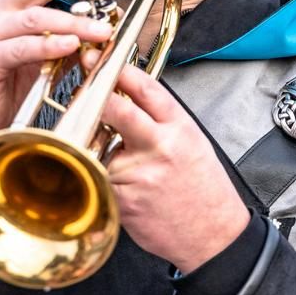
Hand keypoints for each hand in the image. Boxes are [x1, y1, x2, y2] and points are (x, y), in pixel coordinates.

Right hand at [0, 0, 116, 146]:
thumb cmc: (8, 87)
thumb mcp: (46, 58)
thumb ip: (70, 39)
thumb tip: (105, 25)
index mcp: (12, 5)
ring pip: (35, 17)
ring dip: (73, 21)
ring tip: (102, 29)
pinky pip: (22, 48)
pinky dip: (49, 45)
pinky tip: (72, 45)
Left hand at [100, 64, 251, 271]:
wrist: (213, 236)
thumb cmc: (201, 187)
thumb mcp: (191, 141)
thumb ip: (160, 118)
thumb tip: (125, 92)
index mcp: (180, 128)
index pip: (145, 88)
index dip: (117, 69)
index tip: (97, 58)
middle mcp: (160, 146)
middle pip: (116, 109)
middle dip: (94, 96)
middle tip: (82, 90)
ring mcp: (139, 173)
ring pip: (100, 146)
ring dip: (97, 146)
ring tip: (119, 159)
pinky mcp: (123, 197)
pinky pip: (101, 177)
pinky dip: (102, 176)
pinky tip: (124, 185)